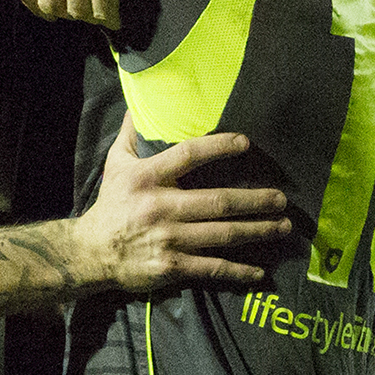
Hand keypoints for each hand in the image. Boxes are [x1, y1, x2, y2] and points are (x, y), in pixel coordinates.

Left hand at [0, 0, 173, 28]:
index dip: (36, 4)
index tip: (53, 9)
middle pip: (49, 6)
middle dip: (66, 12)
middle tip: (83, 8)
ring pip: (77, 13)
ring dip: (90, 16)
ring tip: (102, 8)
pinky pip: (102, 14)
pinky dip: (111, 18)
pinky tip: (117, 15)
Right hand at [72, 110, 288, 291]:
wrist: (92, 252)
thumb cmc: (111, 204)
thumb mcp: (116, 163)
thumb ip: (131, 134)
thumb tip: (140, 103)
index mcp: (148, 178)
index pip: (188, 156)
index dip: (218, 147)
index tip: (245, 143)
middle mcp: (160, 207)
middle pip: (218, 202)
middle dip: (255, 200)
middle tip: (282, 198)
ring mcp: (168, 239)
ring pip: (222, 235)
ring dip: (257, 230)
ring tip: (283, 227)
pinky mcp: (171, 267)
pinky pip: (211, 268)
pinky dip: (238, 271)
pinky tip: (261, 271)